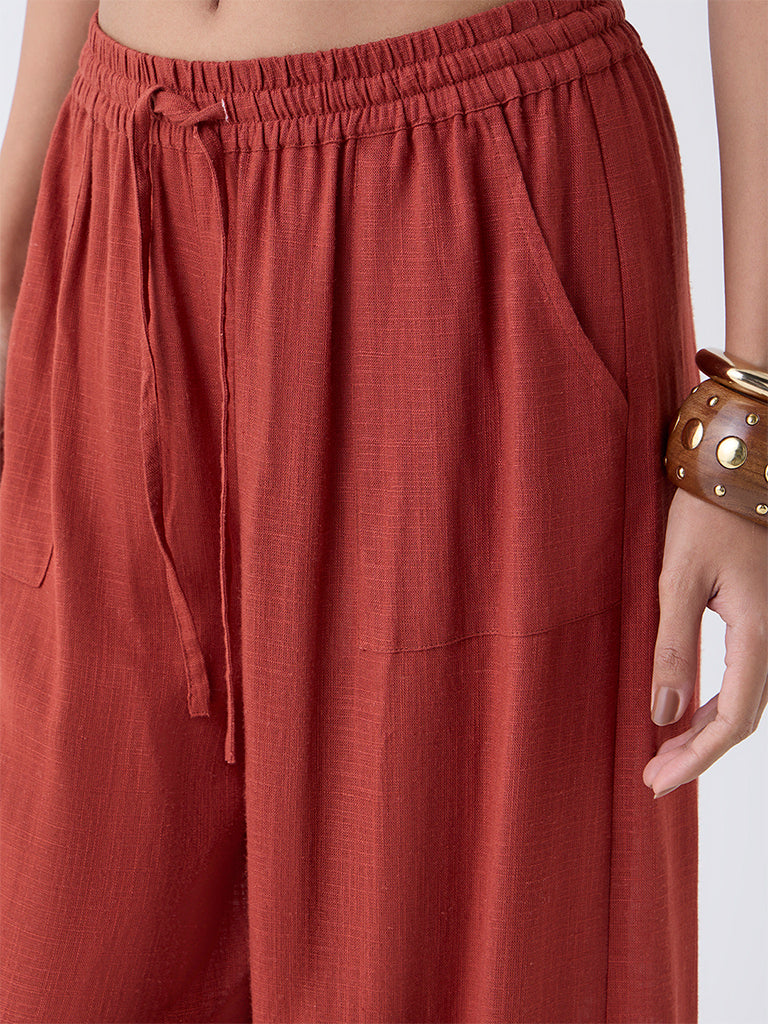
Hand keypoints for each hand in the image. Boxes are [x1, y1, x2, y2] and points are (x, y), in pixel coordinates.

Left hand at [643, 487, 767, 797]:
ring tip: (665, 751)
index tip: (657, 780)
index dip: (697, 757)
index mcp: (759, 632)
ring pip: (747, 698)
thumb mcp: (678, 579)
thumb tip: (663, 713)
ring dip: (707, 729)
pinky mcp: (763, 617)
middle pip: (743, 717)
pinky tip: (688, 709)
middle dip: (698, 751)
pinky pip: (747, 674)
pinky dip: (717, 700)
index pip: (734, 719)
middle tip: (654, 775)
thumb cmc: (706, 516)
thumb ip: (673, 646)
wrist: (737, 470)